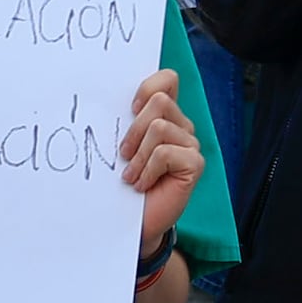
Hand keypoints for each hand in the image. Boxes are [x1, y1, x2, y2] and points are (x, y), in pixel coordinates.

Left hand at [117, 67, 203, 252]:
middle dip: (135, 128)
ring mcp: (190, 144)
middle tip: (123, 154)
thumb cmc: (126, 183)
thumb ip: (126, 123)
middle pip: (159, 101)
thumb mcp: (123, 148)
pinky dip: (147, 170)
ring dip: (138, 155)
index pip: (167, 80)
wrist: (135, 223)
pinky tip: (142, 185)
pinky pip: (165, 153)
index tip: (129, 110)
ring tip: (131, 176)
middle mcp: (181, 126)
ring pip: (159, 127)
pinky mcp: (194, 163)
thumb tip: (107, 100)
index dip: (148, 87)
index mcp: (165, 116)